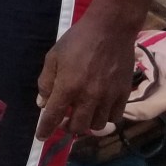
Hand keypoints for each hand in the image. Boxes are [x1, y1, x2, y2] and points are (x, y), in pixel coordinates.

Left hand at [35, 17, 138, 140]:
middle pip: (77, 127)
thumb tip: (42, 103)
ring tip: (82, 114)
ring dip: (87, 124)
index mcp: (68, 87)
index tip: (41, 137)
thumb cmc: (77, 40)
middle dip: (67, 127)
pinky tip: (99, 109)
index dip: (45, 130)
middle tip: (63, 119)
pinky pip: (114, 117)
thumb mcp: (53, 57)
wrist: (111, 29)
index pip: (53, 117)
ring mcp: (108, 96)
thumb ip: (46, 82)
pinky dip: (105, 117)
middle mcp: (89, 96)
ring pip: (97, 125)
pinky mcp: (124, 94)